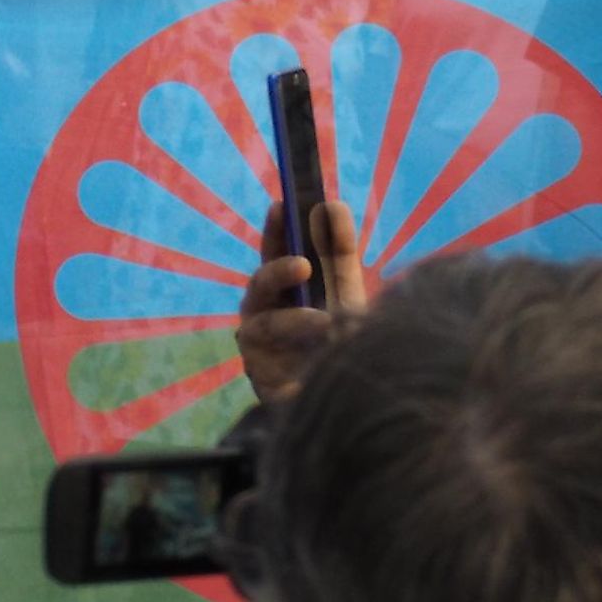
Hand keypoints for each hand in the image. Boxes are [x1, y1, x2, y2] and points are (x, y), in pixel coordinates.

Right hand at [236, 199, 365, 403]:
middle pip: (260, 284)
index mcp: (281, 286)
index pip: (273, 251)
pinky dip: (298, 360)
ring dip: (297, 321)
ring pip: (266, 325)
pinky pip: (273, 365)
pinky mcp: (261, 378)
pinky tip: (323, 355)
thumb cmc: (337, 337)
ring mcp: (258, 345)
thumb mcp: (343, 292)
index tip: (282, 205)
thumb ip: (339, 251)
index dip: (276, 228)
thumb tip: (333, 205)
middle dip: (278, 271)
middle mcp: (263, 311)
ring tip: (327, 323)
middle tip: (304, 266)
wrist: (341, 397)